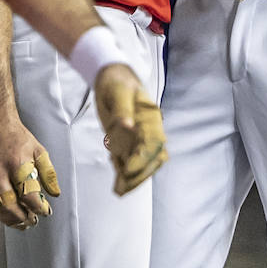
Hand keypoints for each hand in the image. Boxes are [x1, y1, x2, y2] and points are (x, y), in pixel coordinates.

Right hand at [0, 106, 59, 228]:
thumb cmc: (17, 136)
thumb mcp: (39, 151)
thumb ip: (48, 173)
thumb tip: (54, 193)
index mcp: (17, 164)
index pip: (28, 195)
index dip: (39, 208)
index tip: (45, 211)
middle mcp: (0, 172)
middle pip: (11, 205)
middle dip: (24, 218)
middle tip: (33, 220)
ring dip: (11, 219)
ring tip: (23, 221)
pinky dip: (0, 212)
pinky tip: (8, 214)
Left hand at [93, 64, 166, 195]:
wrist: (113, 77)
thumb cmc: (116, 83)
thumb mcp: (117, 92)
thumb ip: (122, 110)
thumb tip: (128, 126)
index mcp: (151, 117)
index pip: (153, 142)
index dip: (143, 158)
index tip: (128, 169)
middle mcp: (151, 129)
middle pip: (153, 157)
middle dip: (140, 173)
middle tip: (123, 186)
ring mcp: (142, 137)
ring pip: (145, 162)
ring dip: (134, 178)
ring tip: (119, 190)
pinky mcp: (131, 141)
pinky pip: (132, 159)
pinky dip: (126, 173)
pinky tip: (118, 184)